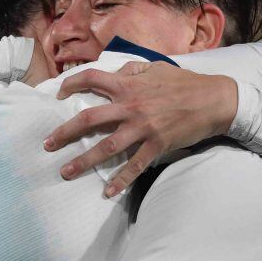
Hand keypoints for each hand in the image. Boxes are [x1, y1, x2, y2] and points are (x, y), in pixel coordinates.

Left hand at [43, 61, 237, 196]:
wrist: (214, 100)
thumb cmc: (184, 83)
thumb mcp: (155, 68)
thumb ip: (131, 71)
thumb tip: (113, 74)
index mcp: (128, 85)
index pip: (91, 79)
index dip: (71, 84)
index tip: (59, 95)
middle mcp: (130, 106)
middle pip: (89, 119)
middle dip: (65, 133)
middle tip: (47, 144)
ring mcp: (142, 128)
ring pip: (106, 147)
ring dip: (84, 161)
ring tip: (66, 172)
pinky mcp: (156, 145)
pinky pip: (135, 165)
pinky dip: (121, 180)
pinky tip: (108, 192)